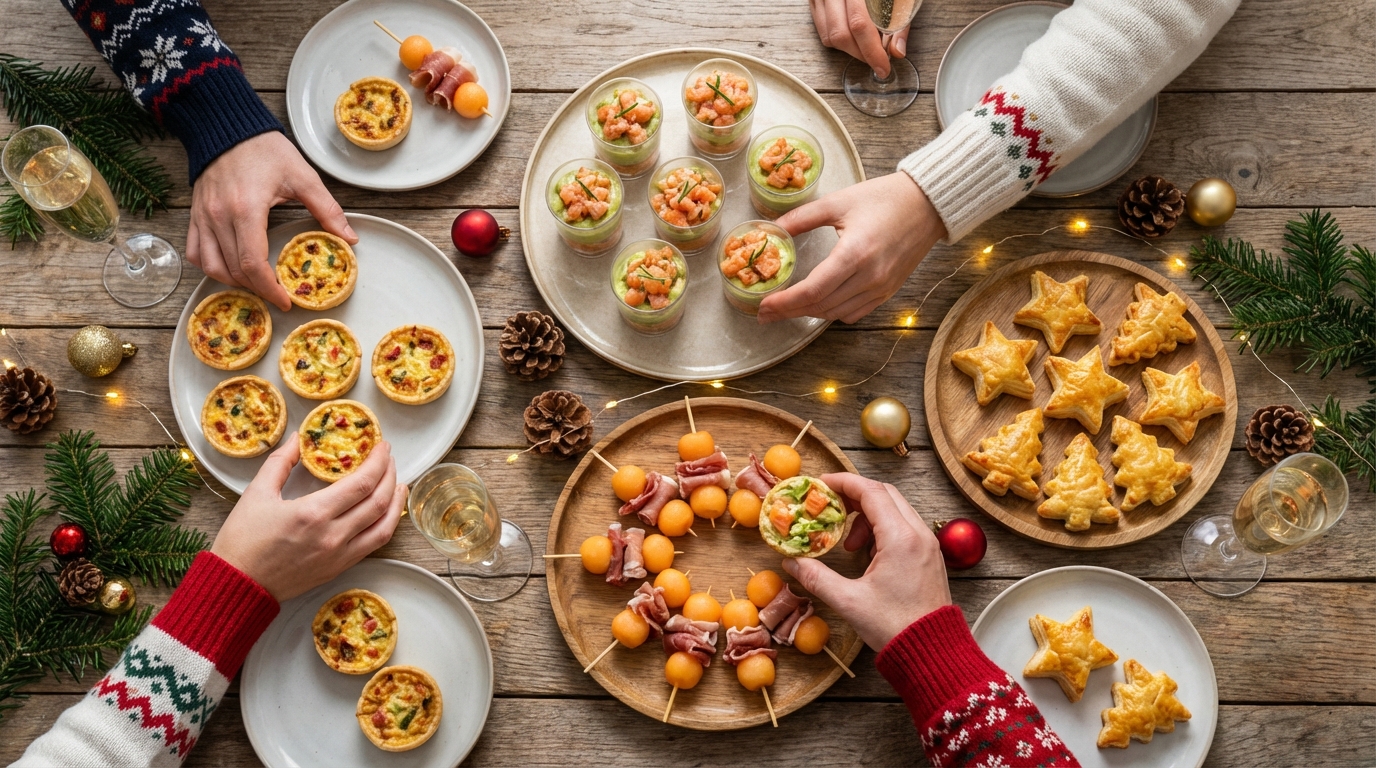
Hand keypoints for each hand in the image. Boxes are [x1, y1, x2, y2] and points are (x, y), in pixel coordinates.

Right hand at [187, 132, 357, 311]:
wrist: (227, 127)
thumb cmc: (264, 149)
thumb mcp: (303, 176)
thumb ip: (327, 209)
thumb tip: (350, 238)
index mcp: (246, 209)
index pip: (252, 263)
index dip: (269, 289)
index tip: (284, 301)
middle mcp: (219, 216)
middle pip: (233, 270)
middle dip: (256, 289)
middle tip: (276, 296)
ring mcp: (203, 216)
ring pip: (210, 266)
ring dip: (232, 281)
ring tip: (256, 285)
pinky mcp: (195, 213)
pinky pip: (195, 251)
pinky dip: (210, 266)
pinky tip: (229, 268)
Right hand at [210, 439, 406, 601]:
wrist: (238, 586)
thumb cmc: (242, 541)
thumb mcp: (256, 493)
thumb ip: (280, 462)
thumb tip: (298, 438)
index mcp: (314, 513)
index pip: (362, 483)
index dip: (378, 461)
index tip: (382, 446)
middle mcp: (333, 535)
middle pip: (378, 501)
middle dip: (389, 475)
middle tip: (389, 458)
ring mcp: (339, 555)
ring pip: (384, 526)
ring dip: (396, 503)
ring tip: (399, 484)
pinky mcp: (339, 568)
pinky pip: (374, 545)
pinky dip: (386, 525)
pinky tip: (385, 513)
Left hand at [759, 173, 945, 323]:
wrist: (928, 204)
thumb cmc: (885, 198)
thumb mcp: (838, 201)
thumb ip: (802, 217)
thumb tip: (772, 228)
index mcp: (854, 254)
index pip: (812, 291)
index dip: (784, 303)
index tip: (763, 306)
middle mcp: (869, 277)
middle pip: (820, 306)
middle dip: (789, 311)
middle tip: (765, 312)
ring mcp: (881, 288)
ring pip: (835, 313)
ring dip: (809, 313)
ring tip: (786, 309)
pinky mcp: (888, 291)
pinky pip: (854, 312)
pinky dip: (832, 312)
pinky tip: (818, 304)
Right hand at [782, 472, 950, 650]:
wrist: (933, 653)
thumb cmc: (894, 626)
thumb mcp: (848, 601)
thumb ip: (816, 577)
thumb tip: (790, 563)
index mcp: (900, 538)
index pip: (871, 491)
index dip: (843, 483)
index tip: (821, 485)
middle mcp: (918, 534)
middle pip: (885, 493)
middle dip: (855, 494)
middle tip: (830, 506)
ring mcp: (927, 544)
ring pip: (896, 509)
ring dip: (868, 514)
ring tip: (848, 541)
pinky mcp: (929, 556)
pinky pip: (904, 526)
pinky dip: (882, 528)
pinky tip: (867, 553)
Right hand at [809, 0, 911, 78]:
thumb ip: (900, 22)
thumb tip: (897, 51)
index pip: (859, 24)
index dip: (871, 51)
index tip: (883, 66)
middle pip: (840, 34)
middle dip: (861, 54)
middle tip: (876, 60)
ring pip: (829, 35)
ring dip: (849, 49)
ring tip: (866, 48)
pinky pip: (822, 28)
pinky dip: (838, 39)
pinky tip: (853, 36)